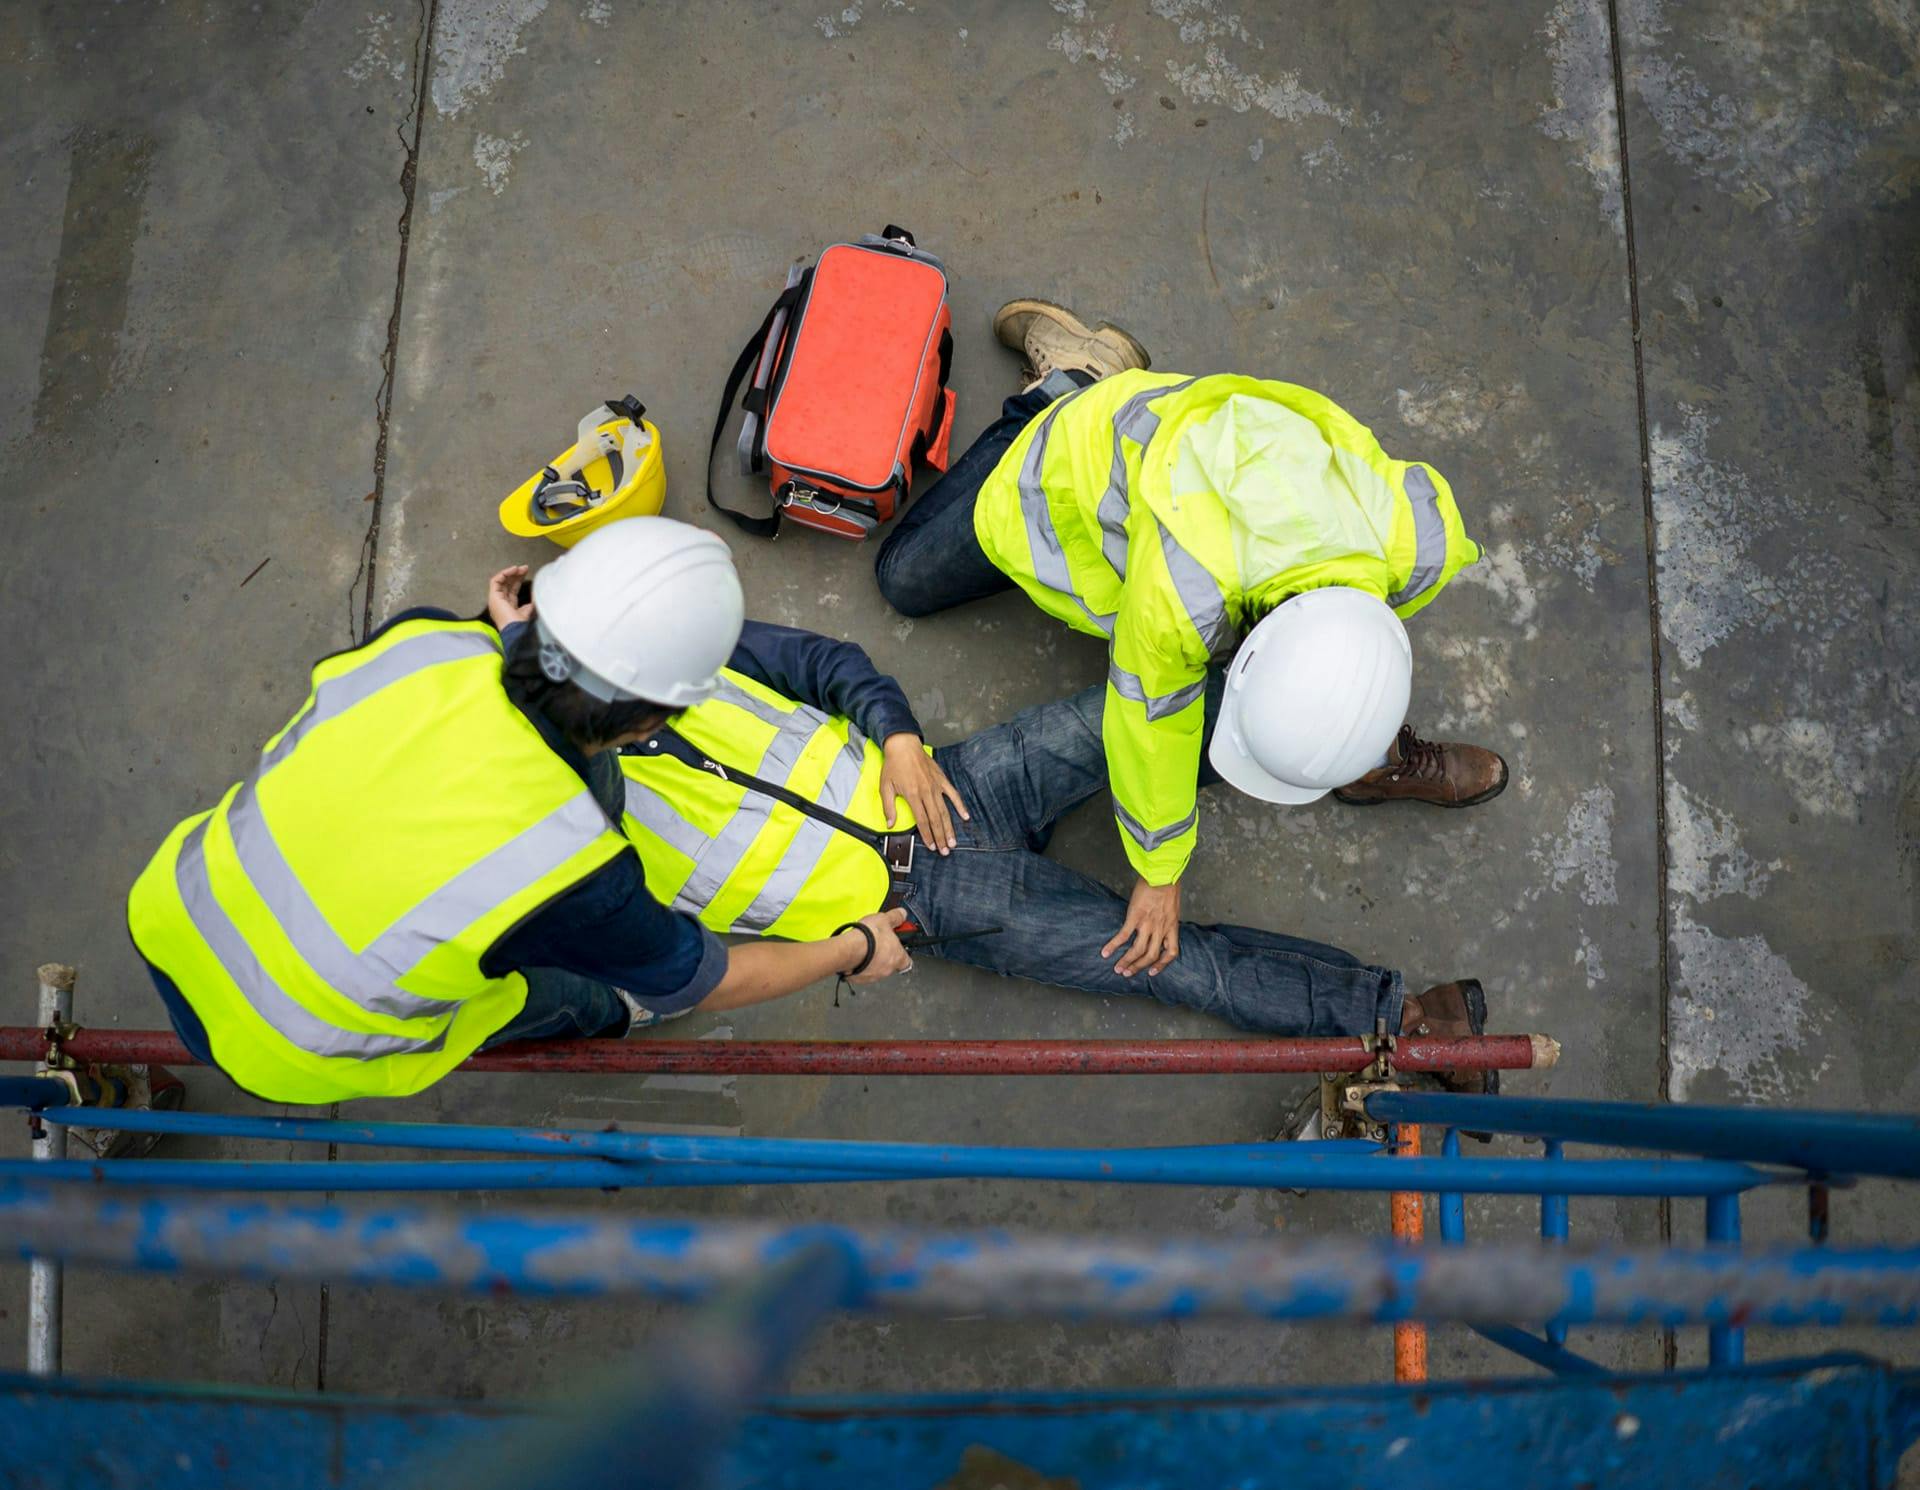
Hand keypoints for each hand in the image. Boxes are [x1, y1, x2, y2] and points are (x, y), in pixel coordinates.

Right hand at [487, 564, 531, 628]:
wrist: (516, 631)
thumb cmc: (522, 625)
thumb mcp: (530, 611)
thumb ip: (531, 602)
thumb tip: (536, 594)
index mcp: (509, 607)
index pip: (512, 589)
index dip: (519, 579)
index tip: (527, 572)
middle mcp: (501, 603)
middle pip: (506, 584)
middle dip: (516, 574)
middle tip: (525, 568)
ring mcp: (496, 600)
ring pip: (500, 581)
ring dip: (510, 573)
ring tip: (519, 568)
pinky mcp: (493, 597)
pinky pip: (495, 581)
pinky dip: (503, 574)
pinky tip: (513, 570)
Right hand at [844, 907, 912, 984]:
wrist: (849, 949)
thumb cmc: (869, 937)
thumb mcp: (885, 919)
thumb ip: (895, 918)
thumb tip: (902, 914)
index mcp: (898, 957)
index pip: (908, 962)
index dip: (903, 954)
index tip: (898, 945)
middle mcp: (887, 969)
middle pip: (890, 964)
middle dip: (885, 955)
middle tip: (878, 943)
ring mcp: (873, 976)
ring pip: (876, 969)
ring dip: (872, 961)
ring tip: (865, 948)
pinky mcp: (858, 979)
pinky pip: (861, 973)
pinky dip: (860, 966)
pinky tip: (856, 955)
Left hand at [879, 733, 968, 853]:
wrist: (904, 745)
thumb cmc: (893, 765)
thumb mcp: (885, 786)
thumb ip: (888, 807)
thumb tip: (890, 824)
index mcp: (912, 795)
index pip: (922, 821)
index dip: (928, 835)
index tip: (932, 846)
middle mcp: (926, 792)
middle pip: (935, 819)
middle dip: (941, 837)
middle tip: (946, 851)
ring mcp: (936, 786)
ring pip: (945, 811)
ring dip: (950, 827)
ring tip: (953, 841)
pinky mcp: (941, 780)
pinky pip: (953, 794)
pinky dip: (960, 806)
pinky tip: (965, 816)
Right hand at [1101, 878, 1181, 976]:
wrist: (1162, 874)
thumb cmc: (1168, 884)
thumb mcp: (1173, 904)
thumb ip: (1167, 916)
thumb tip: (1161, 920)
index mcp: (1171, 926)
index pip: (1171, 952)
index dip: (1162, 965)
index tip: (1152, 972)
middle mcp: (1160, 929)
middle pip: (1150, 955)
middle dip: (1138, 967)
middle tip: (1127, 973)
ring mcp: (1148, 924)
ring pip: (1138, 950)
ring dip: (1127, 962)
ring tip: (1117, 969)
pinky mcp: (1135, 917)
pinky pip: (1124, 936)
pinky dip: (1114, 945)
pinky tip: (1105, 952)